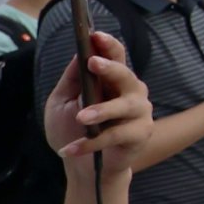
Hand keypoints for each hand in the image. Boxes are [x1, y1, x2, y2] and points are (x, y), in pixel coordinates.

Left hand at [43, 32, 153, 162]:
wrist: (84, 168)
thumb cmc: (73, 130)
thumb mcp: (63, 102)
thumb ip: (72, 80)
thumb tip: (79, 55)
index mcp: (113, 80)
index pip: (115, 55)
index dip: (107, 44)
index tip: (94, 35)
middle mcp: (131, 92)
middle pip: (125, 74)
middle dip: (110, 67)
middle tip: (93, 63)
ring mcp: (139, 113)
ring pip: (125, 105)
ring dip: (103, 110)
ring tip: (81, 118)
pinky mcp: (140, 135)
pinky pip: (116, 136)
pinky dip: (92, 143)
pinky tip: (71, 149)